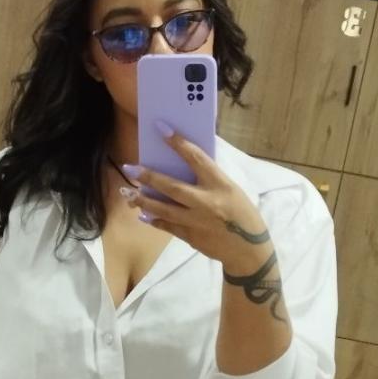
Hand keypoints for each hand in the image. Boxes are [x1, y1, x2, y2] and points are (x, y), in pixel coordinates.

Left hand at [123, 130, 269, 269]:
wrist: (248, 249)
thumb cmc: (242, 214)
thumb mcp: (231, 190)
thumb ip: (209, 179)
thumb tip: (186, 165)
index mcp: (220, 184)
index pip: (196, 158)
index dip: (178, 143)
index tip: (161, 129)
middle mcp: (206, 202)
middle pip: (172, 187)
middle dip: (149, 177)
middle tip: (130, 168)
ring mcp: (196, 221)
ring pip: (163, 209)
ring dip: (144, 201)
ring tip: (129, 193)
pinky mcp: (190, 236)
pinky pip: (167, 226)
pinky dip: (154, 219)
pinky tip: (142, 214)